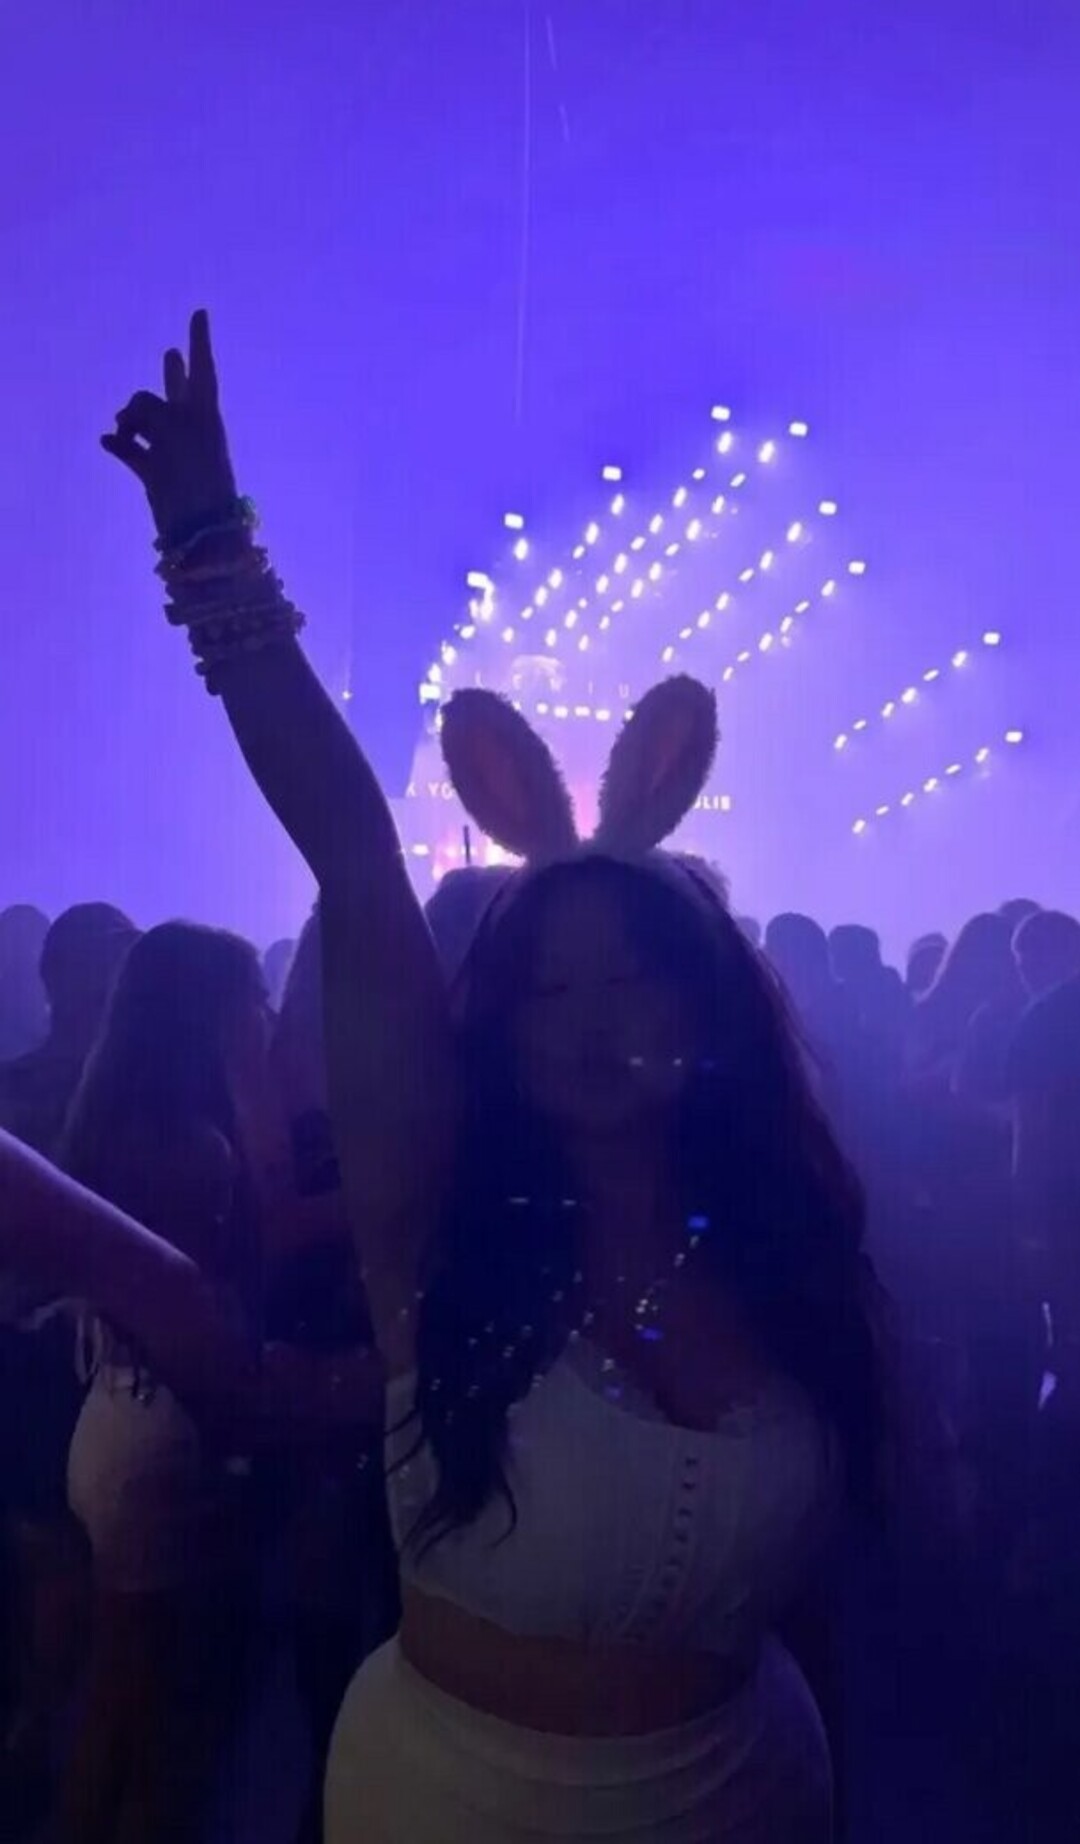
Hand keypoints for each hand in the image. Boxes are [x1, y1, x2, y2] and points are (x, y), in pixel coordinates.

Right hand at [102, 309, 236, 541]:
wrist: (201, 530)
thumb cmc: (194, 473)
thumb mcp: (173, 430)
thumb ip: (149, 414)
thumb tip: (124, 427)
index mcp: (204, 413)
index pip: (202, 368)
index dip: (199, 340)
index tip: (200, 312)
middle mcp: (189, 427)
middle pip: (174, 391)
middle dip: (172, 374)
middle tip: (171, 354)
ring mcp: (172, 450)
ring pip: (144, 420)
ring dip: (130, 418)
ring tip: (124, 428)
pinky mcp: (156, 474)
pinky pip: (132, 450)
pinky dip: (121, 444)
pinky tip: (109, 441)